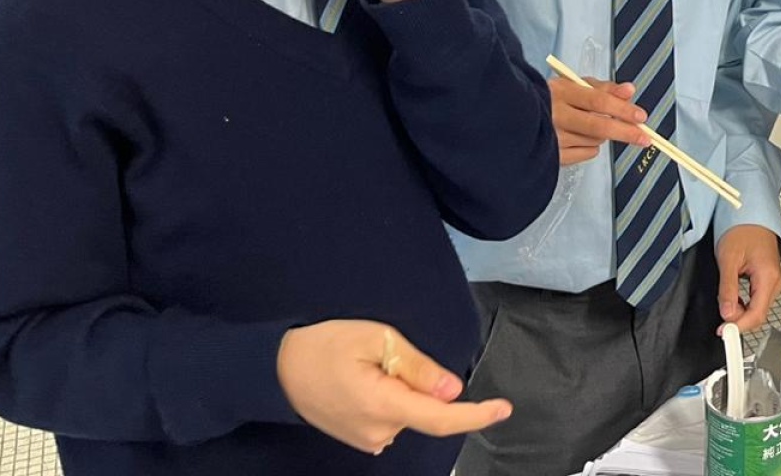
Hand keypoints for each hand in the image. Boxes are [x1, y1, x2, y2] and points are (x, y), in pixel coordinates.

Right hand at [276, 319, 510, 455]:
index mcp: (384, 406)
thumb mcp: (376, 339)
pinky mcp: (361, 438)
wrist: (276, 370)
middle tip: (384, 353)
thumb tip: (452, 391)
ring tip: (366, 365)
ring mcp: (368, 440)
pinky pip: (393, 417)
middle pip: (424, 409)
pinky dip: (392, 397)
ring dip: (403, 388)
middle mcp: (379, 433)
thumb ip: (417, 367)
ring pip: (409, 412)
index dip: (476, 415)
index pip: (440, 418)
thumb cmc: (325, 345)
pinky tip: (364, 380)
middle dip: (421, 381)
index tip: (504, 408)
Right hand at [551, 76, 650, 164]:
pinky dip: (590, 147)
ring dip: (602, 135)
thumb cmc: (552, 99)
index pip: (598, 101)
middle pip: (598, 126)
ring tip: (587, 124)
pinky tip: (579, 137)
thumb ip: (604, 88)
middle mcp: (555, 115)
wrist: (520, 118)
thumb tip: (630, 90)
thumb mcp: (574, 85)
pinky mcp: (552, 156)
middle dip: (625, 132)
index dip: (622, 109)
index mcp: (561, 92)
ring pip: (595, 140)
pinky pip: (586, 153)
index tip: (641, 116)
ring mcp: (552, 138)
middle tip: (645, 138)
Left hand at [716, 225, 780, 331]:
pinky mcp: (767, 280)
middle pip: (758, 315)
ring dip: (740, 313)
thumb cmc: (742, 230)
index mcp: (768, 277)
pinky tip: (733, 300)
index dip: (739, 327)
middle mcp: (775, 282)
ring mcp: (772, 282)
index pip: (757, 315)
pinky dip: (744, 305)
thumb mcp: (728, 259)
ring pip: (757, 309)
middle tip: (720, 321)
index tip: (724, 332)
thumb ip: (728, 289)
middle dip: (738, 320)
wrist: (751, 215)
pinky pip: (757, 301)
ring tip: (725, 304)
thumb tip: (727, 314)